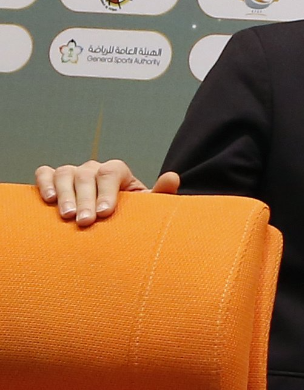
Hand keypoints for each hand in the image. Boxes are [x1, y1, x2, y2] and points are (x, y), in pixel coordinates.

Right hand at [33, 160, 179, 226]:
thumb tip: (172, 177)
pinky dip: (45, 183)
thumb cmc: (128, 213)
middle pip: (87, 176)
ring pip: (65, 174)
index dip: (107, 191)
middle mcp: (93, 169)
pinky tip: (49, 199)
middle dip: (86, 199)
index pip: (111, 172)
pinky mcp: (53, 179)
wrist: (108, 220)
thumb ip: (160, 193)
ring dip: (65, 194)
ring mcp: (73, 172)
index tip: (105, 213)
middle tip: (85, 221)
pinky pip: (45, 174)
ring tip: (66, 216)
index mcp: (117, 171)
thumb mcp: (145, 206)